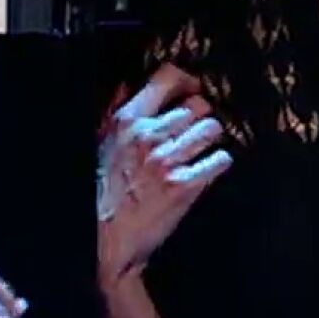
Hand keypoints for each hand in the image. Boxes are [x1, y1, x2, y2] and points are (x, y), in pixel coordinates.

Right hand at [96, 63, 232, 289]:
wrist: (103, 239)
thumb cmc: (99, 192)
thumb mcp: (99, 143)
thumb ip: (114, 112)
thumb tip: (127, 86)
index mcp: (127, 120)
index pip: (167, 78)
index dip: (187, 80)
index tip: (193, 88)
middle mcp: (150, 135)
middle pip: (197, 104)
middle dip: (200, 115)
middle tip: (196, 128)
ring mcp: (169, 159)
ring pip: (211, 128)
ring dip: (210, 137)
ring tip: (203, 148)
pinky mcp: (185, 185)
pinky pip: (219, 160)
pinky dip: (218, 163)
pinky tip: (208, 168)